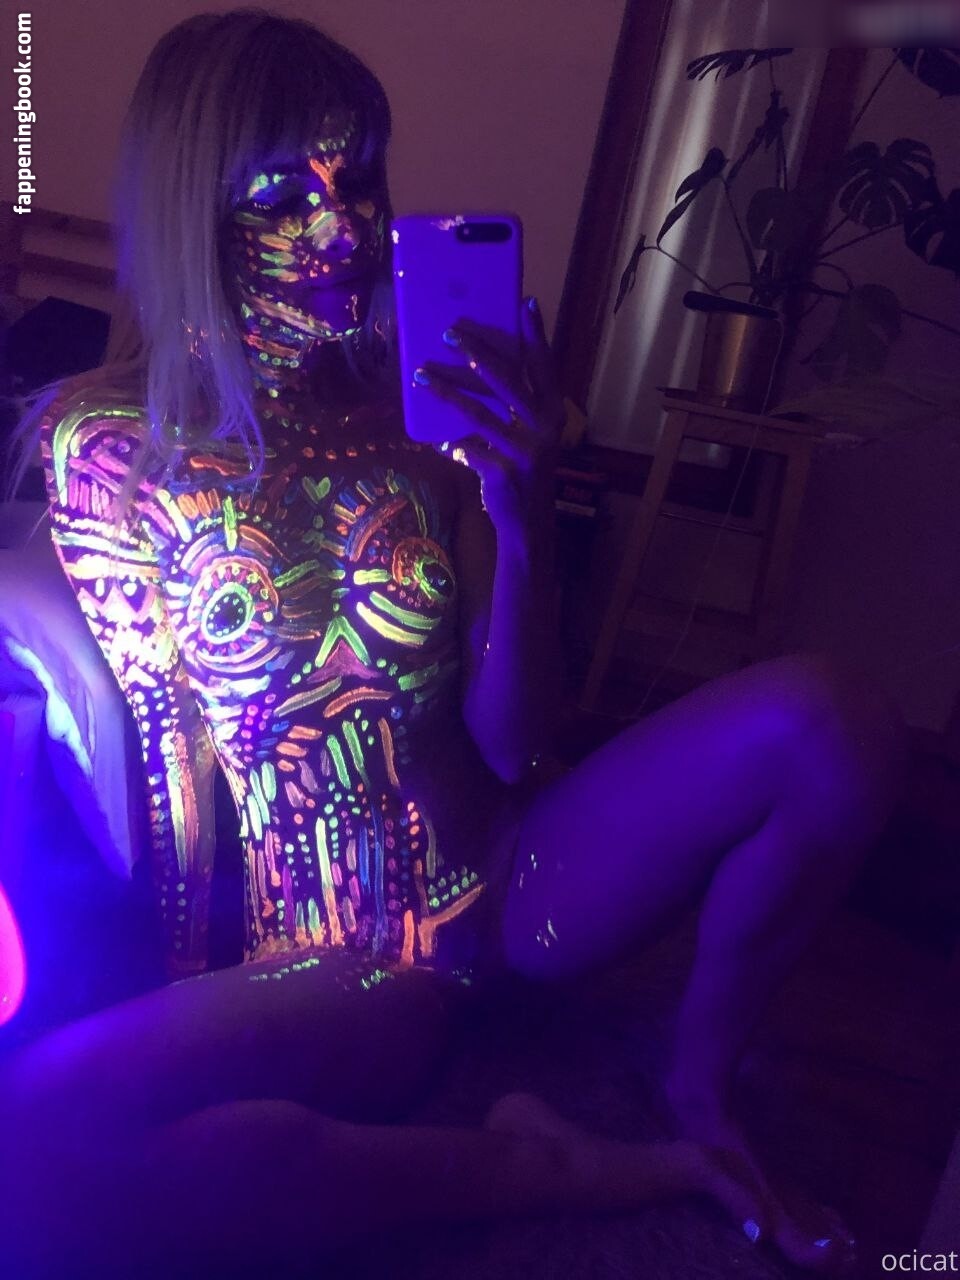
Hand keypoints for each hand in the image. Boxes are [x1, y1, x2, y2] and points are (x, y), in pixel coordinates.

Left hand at [414, 296, 565, 531]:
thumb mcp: (532, 435)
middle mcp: (543, 429)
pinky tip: (435, 438)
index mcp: (554, 413)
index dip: (536, 336)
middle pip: (506, 381)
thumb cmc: (526, 468)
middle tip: (448, 332)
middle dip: (476, 352)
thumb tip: (481, 364)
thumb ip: (516, 406)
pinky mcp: (501, 473)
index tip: (526, 303)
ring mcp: (523, 452)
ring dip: (445, 391)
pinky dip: (447, 443)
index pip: (543, 367)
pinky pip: (464, 449)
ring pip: (477, 412)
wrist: (529, 523)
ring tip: (421, 374)